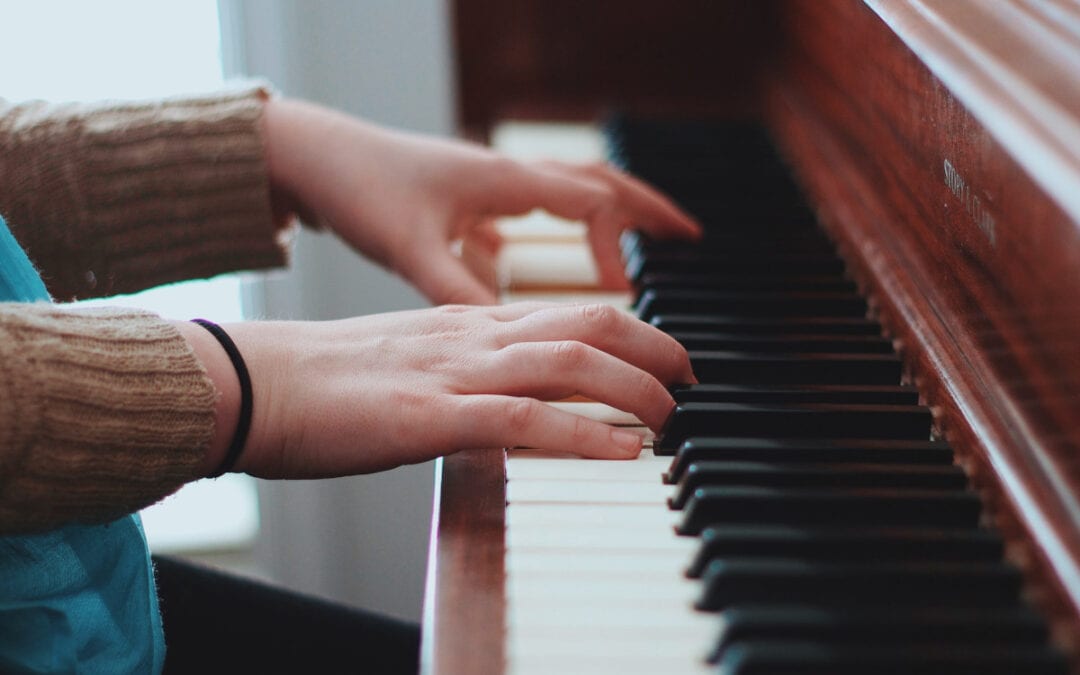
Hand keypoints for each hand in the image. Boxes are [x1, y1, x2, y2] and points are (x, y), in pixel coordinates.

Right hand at [179, 302, 694, 477]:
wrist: (253, 380)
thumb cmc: (323, 379)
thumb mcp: (410, 361)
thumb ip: (463, 368)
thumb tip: (508, 398)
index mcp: (467, 322)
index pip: (570, 311)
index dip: (633, 328)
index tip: (665, 356)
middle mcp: (472, 336)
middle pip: (589, 321)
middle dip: (655, 346)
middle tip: (691, 380)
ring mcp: (454, 373)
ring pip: (571, 363)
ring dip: (636, 388)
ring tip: (672, 417)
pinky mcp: (429, 417)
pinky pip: (523, 420)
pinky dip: (584, 435)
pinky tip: (624, 452)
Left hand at [262, 98, 701, 304]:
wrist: (312, 156)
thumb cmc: (359, 189)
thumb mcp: (410, 248)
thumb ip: (459, 290)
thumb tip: (508, 334)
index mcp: (504, 181)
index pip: (590, 204)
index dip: (617, 248)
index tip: (626, 293)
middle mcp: (505, 177)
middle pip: (597, 183)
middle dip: (646, 208)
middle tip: (690, 236)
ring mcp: (487, 186)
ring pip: (566, 193)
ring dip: (607, 216)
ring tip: (637, 244)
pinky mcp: (465, 200)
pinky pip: (527, 209)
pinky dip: (552, 230)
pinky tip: (537, 258)